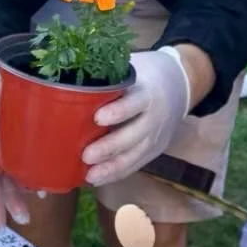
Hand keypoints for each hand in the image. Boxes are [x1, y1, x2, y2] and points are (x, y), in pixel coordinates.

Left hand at [83, 48, 190, 185]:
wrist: (179, 84)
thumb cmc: (143, 74)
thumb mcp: (131, 67)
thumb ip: (107, 75)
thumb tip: (67, 77)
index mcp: (148, 92)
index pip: (135, 103)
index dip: (118, 111)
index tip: (97, 118)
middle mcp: (154, 116)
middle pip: (135, 134)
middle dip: (111, 147)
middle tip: (86, 155)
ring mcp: (156, 135)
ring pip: (136, 154)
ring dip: (113, 167)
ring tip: (90, 176)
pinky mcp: (154, 149)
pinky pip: (136, 164)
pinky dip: (117, 173)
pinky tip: (97, 179)